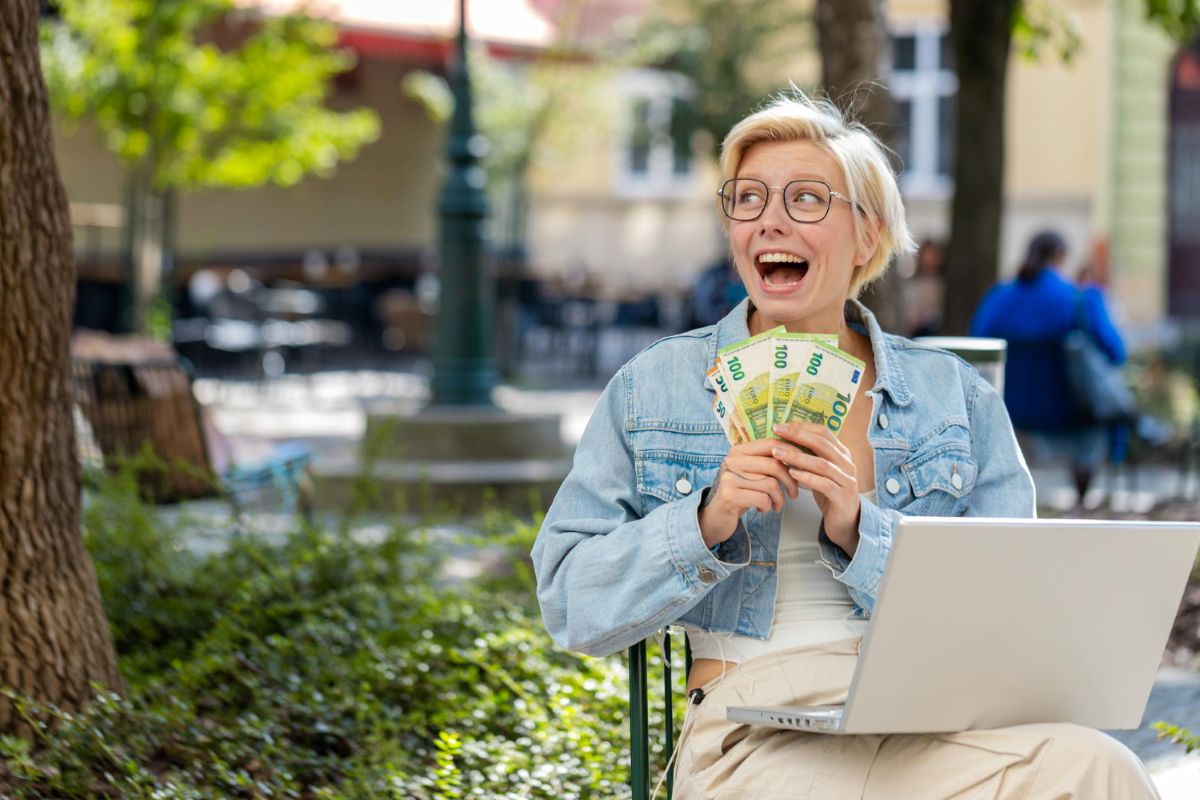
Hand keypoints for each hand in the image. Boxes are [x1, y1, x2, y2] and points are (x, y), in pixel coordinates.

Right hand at [699, 440, 797, 548]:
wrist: (715, 517)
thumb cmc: (739, 494)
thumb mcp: (750, 474)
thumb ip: (766, 462)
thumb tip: (798, 455)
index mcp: (738, 451)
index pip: (771, 443)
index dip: (791, 454)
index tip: (801, 467)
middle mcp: (732, 460)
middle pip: (774, 465)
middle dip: (790, 481)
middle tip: (794, 494)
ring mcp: (729, 477)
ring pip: (771, 484)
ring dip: (779, 498)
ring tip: (776, 505)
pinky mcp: (729, 495)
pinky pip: (762, 498)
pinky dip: (768, 506)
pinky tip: (762, 509)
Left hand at [770, 422, 861, 554]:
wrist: (846, 521)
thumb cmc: (829, 493)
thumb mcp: (820, 472)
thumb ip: (809, 456)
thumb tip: (784, 440)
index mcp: (842, 454)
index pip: (824, 433)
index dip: (803, 427)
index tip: (782, 425)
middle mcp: (847, 464)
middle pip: (823, 444)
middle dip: (798, 435)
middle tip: (777, 431)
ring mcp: (847, 480)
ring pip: (822, 464)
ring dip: (797, 457)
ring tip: (778, 453)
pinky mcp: (842, 496)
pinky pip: (824, 484)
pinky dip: (807, 477)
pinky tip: (792, 474)